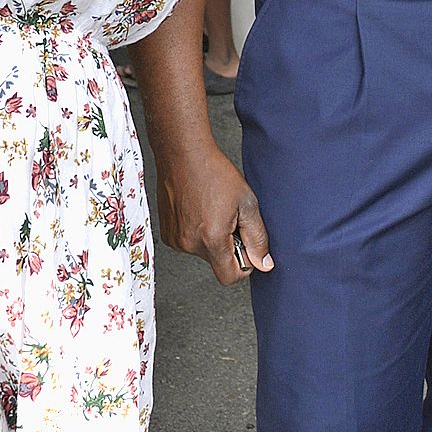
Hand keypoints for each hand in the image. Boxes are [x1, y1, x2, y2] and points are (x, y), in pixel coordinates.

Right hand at [153, 141, 270, 286]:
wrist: (183, 154)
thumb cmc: (214, 173)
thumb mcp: (246, 202)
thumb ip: (257, 238)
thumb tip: (264, 264)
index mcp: (211, 239)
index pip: (230, 277)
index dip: (244, 264)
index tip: (245, 244)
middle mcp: (189, 243)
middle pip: (217, 263)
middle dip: (228, 246)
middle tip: (229, 217)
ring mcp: (175, 239)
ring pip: (203, 252)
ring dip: (212, 238)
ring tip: (212, 209)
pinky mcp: (166, 233)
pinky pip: (188, 243)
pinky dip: (197, 232)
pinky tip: (199, 209)